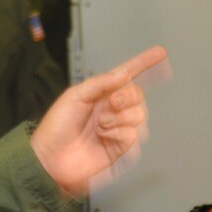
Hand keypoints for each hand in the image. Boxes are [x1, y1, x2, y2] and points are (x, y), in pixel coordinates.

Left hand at [31, 46, 167, 197]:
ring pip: (139, 115)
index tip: (160, 53)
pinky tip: (104, 137)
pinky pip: (133, 135)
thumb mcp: (75, 96)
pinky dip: (119, 134)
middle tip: (112, 103)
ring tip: (101, 126)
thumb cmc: (56, 127)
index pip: (126, 76)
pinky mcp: (120, 147)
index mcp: (101, 94)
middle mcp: (112, 110)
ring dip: (121, 118)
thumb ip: (100, 83)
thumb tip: (124, 73)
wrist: (51, 158)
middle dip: (128, 96)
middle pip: (137, 95)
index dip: (143, 64)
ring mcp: (117, 128)